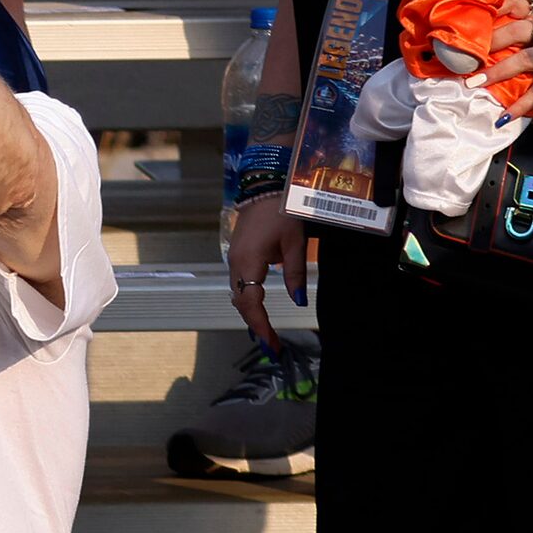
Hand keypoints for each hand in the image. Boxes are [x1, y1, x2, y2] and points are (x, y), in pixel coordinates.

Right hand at [223, 189, 309, 349]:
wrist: (264, 187)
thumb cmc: (282, 212)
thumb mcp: (295, 243)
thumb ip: (295, 274)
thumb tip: (298, 301)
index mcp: (249, 263)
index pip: (251, 304)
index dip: (260, 325)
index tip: (271, 344)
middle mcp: (236, 266)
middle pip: (242, 303)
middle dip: (256, 325)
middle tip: (271, 345)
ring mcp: (234, 261)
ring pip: (239, 295)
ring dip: (251, 314)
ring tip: (266, 331)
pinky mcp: (237, 256)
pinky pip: (240, 284)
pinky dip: (249, 301)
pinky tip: (259, 309)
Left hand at [480, 0, 532, 117]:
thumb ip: (528, 28)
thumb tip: (487, 37)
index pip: (517, 4)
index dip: (494, 7)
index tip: (471, 16)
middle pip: (515, 31)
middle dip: (486, 43)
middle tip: (459, 56)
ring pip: (522, 60)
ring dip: (495, 73)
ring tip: (473, 83)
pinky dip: (519, 105)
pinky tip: (503, 117)